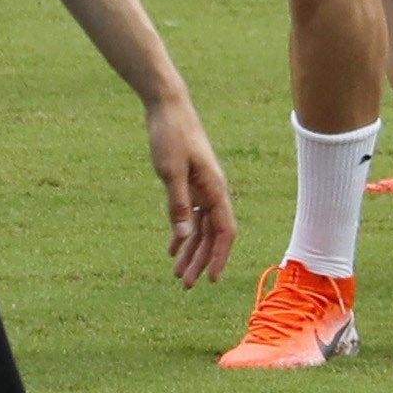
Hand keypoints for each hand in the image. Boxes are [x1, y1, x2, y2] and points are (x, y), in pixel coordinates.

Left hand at [147, 96, 235, 287]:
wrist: (167, 107)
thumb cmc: (171, 136)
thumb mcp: (170, 172)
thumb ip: (178, 205)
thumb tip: (186, 238)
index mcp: (215, 189)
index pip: (224, 231)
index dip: (220, 257)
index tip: (211, 279)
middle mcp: (213, 191)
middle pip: (212, 235)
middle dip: (201, 261)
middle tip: (184, 285)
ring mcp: (202, 187)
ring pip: (201, 228)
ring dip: (191, 251)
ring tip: (177, 274)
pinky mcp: (190, 182)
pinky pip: (190, 215)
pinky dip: (182, 233)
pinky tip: (173, 249)